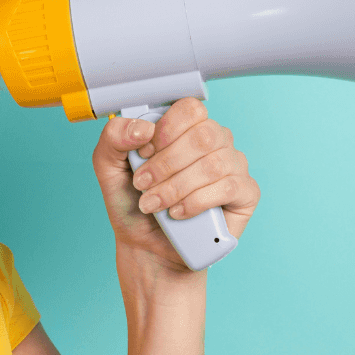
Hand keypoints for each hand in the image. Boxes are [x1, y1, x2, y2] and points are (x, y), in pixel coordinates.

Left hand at [91, 97, 259, 272]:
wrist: (145, 246)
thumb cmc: (133, 203)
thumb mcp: (109, 167)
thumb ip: (113, 137)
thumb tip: (143, 128)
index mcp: (187, 127)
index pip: (190, 108)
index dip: (166, 130)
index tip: (143, 153)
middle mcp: (215, 142)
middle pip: (203, 135)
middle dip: (166, 163)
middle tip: (143, 184)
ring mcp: (234, 166)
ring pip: (214, 164)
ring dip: (176, 187)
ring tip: (154, 204)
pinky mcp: (246, 193)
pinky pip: (229, 187)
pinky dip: (197, 201)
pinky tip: (178, 212)